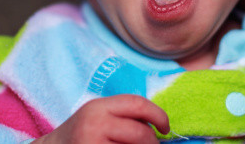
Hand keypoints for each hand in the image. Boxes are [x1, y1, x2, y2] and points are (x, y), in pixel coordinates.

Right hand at [33, 94, 168, 143]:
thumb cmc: (79, 135)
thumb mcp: (97, 115)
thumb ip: (123, 115)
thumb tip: (158, 125)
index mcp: (98, 107)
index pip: (138, 104)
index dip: (159, 115)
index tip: (165, 127)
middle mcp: (95, 125)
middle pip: (141, 133)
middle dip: (153, 142)